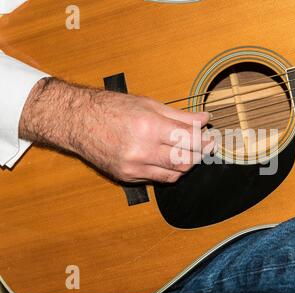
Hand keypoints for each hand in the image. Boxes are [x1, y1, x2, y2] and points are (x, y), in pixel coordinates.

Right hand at [19, 78, 213, 182]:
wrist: (77, 122)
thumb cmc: (111, 108)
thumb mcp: (149, 105)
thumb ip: (180, 116)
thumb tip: (204, 119)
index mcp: (149, 128)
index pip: (189, 141)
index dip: (205, 142)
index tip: (211, 138)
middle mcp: (142, 151)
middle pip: (185, 161)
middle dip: (199, 154)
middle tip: (204, 145)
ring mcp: (134, 167)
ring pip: (174, 174)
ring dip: (186, 164)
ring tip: (188, 151)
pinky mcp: (127, 177)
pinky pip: (158, 179)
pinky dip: (169, 171)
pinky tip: (170, 159)